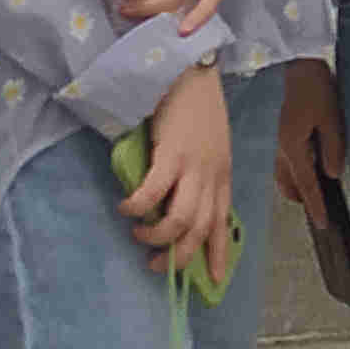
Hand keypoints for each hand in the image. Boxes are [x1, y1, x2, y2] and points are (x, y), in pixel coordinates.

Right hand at [120, 63, 234, 282]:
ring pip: (181, 219)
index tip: (217, 279)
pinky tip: (126, 209)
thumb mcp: (208, 144)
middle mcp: (212, 175)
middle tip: (157, 266)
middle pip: (201, 229)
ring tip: (140, 236)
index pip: (223, 222)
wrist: (190, 69)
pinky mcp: (172, 153)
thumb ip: (197, 171)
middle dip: (180, 256)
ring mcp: (194, 166)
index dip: (219, 254)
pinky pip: (153, 192)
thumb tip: (172, 198)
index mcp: (221, 174)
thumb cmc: (195, 105)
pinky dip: (139, 206)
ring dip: (158, 236)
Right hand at [275, 56, 345, 209]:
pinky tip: (308, 164)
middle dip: (301, 197)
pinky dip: (294, 170)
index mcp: (293, 146)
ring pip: (283, 173)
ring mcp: (279, 139)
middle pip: (288, 183)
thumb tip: (332, 174)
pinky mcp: (282, 130)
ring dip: (296, 184)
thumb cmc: (316, 88)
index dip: (314, 205)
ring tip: (315, 188)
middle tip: (318, 207)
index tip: (322, 223)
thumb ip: (333, 148)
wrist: (299, 64)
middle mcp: (281, 146)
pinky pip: (285, 159)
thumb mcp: (332, 119)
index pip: (305, 184)